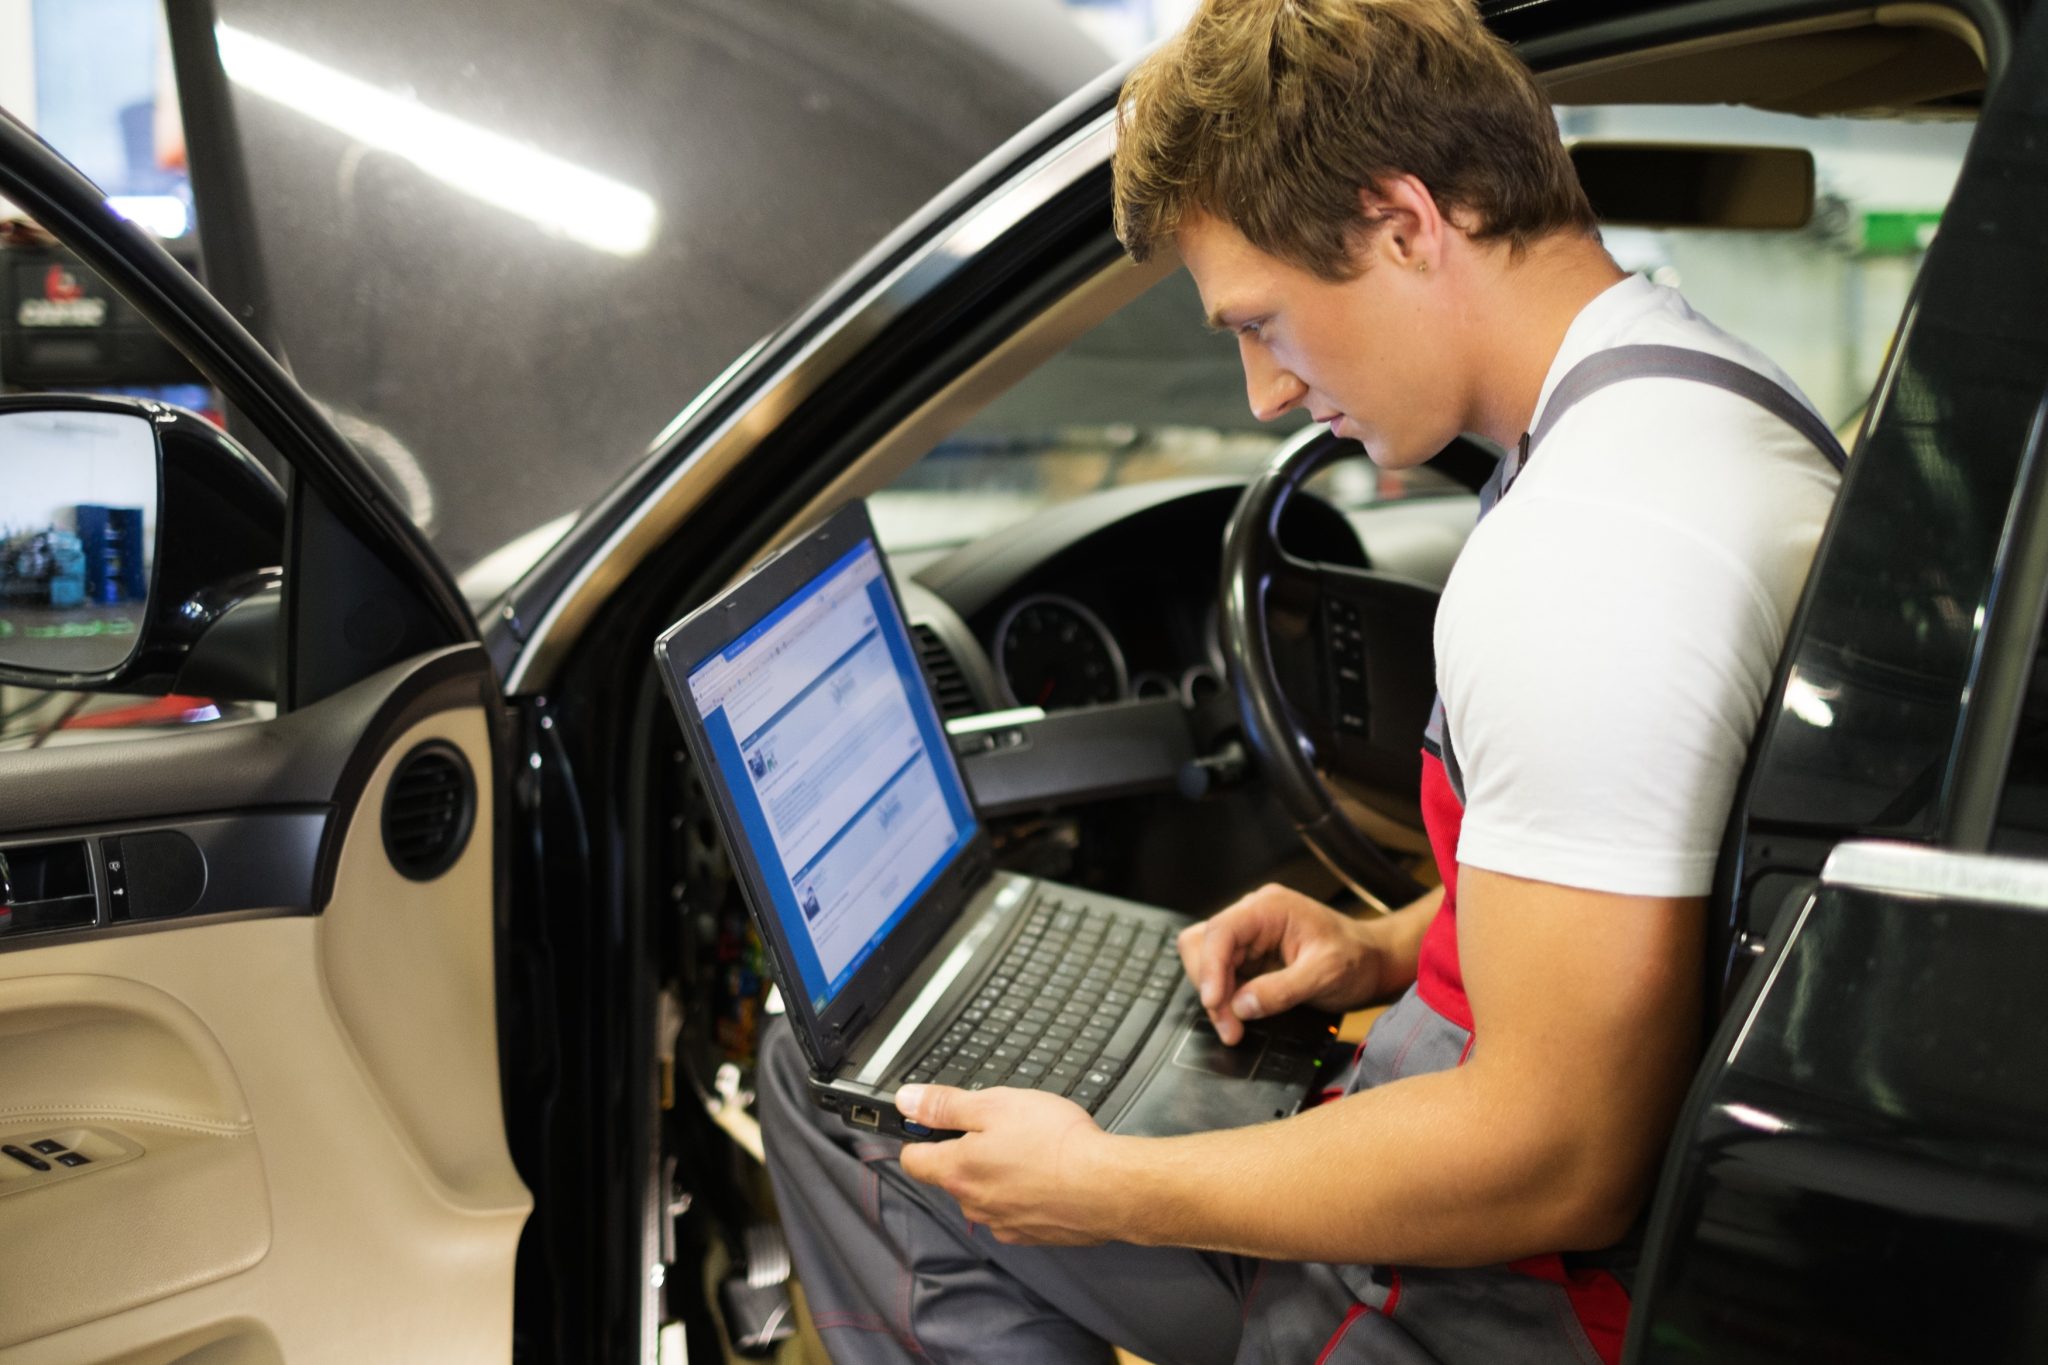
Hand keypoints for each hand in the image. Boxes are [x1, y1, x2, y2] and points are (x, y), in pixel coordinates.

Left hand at [895, 1083, 1119, 1244]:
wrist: (1107, 1188)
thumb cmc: (1056, 1144)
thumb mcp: (995, 1105)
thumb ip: (946, 1105)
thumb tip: (907, 1100)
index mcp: (958, 1171)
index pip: (912, 1160)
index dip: (919, 1137)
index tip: (933, 1123)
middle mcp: (974, 1204)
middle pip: (953, 1175)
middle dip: (969, 1151)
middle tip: (1002, 1127)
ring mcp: (1003, 1223)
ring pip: (985, 1193)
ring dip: (999, 1173)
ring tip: (1032, 1149)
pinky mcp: (1032, 1234)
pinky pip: (1015, 1209)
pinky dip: (1025, 1193)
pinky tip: (1048, 1175)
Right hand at [1178, 883, 1384, 1044]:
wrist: (1374, 962)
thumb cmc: (1357, 958)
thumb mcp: (1324, 974)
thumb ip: (1281, 990)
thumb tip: (1240, 1006)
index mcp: (1269, 908)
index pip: (1222, 931)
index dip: (1210, 967)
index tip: (1214, 1002)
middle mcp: (1253, 916)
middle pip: (1205, 946)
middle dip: (1212, 988)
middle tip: (1229, 1026)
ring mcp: (1250, 936)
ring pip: (1208, 961)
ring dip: (1216, 996)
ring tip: (1234, 1026)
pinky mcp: (1251, 956)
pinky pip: (1223, 975)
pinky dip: (1225, 998)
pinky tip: (1239, 1017)